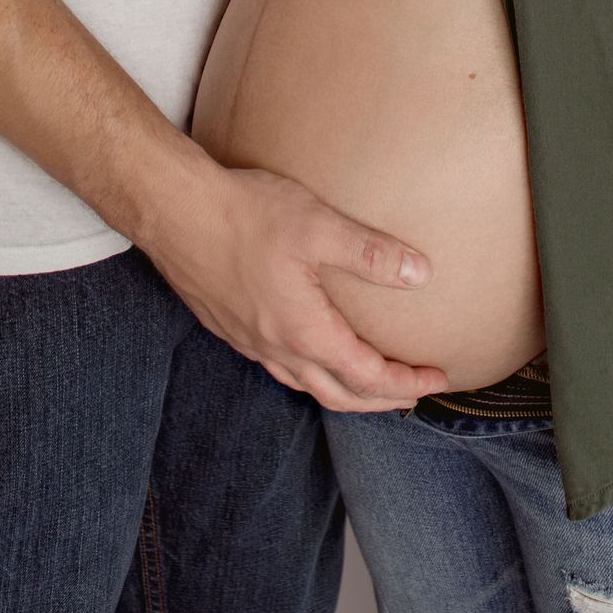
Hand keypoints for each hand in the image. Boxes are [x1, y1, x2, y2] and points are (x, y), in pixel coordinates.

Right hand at [144, 157, 447, 412]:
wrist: (175, 211)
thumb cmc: (246, 215)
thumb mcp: (319, 226)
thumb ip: (371, 253)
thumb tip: (420, 273)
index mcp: (304, 331)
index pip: (367, 376)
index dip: (406, 382)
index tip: (437, 377)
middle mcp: (276, 348)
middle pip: (339, 395)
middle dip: (381, 401)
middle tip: (413, 393)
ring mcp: (249, 341)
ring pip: (306, 385)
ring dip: (345, 392)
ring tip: (370, 383)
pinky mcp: (230, 327)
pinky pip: (279, 367)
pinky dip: (310, 373)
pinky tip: (313, 352)